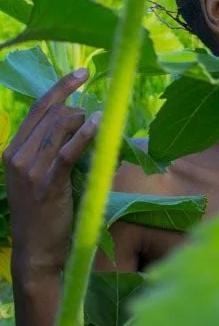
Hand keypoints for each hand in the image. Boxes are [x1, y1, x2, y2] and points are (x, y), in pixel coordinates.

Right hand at [2, 69, 100, 282]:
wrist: (36, 253)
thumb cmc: (44, 214)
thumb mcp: (40, 175)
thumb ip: (52, 148)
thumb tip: (83, 120)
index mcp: (12, 150)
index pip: (38, 107)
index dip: (61, 86)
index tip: (83, 72)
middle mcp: (16, 156)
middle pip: (52, 114)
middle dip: (79, 109)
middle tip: (96, 118)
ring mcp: (29, 171)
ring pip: (61, 127)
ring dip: (85, 121)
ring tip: (100, 127)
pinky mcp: (47, 185)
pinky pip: (68, 151)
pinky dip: (86, 134)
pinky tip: (99, 125)